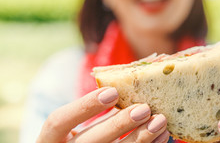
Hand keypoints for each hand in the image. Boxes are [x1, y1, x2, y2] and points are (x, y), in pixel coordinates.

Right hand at [37, 87, 169, 142]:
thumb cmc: (81, 139)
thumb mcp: (80, 126)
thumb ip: (95, 111)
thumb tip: (129, 87)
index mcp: (50, 139)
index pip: (58, 121)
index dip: (84, 106)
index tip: (113, 91)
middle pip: (91, 142)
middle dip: (119, 125)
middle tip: (145, 108)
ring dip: (141, 138)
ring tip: (160, 120)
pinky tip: (163, 136)